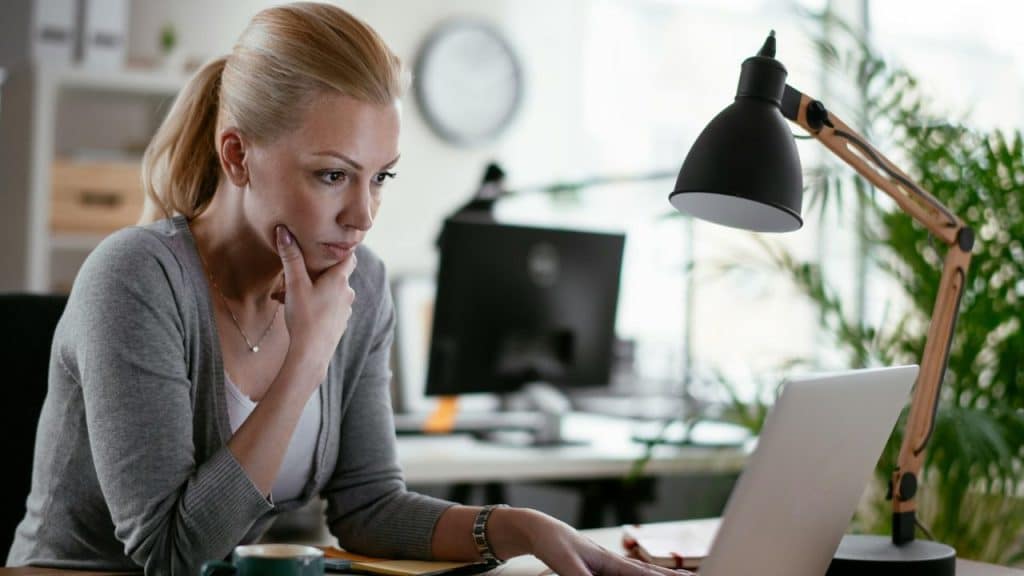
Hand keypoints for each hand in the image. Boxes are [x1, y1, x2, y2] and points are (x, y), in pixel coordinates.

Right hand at [273, 225, 355, 377]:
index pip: (348, 257)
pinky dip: (314, 306)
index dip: (339, 250)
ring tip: (287, 296)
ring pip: (329, 293)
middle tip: (296, 274)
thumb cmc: (304, 318)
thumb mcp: (295, 284)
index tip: (325, 247)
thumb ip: (291, 257)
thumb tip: (284, 231)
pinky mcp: (339, 325)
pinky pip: (327, 309)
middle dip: (316, 273)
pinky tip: (296, 312)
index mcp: (340, 280)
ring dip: (312, 291)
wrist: (311, 354)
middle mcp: (347, 293)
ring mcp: (345, 311)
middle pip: (335, 275)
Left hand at [523, 513, 693, 575]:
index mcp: (611, 561)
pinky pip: (630, 574)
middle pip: (651, 572)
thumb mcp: (566, 564)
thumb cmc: (553, 542)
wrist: (540, 530)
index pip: (645, 574)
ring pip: (643, 573)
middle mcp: (615, 562)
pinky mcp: (601, 568)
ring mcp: (609, 565)